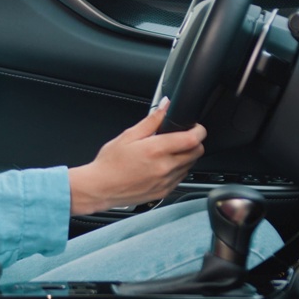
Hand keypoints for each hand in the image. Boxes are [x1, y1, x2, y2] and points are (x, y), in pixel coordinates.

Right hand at [67, 100, 205, 215]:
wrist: (100, 188)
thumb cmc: (110, 163)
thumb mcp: (128, 136)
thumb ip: (151, 120)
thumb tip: (165, 106)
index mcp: (156, 150)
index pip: (192, 139)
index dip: (198, 130)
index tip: (194, 127)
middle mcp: (164, 167)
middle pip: (197, 152)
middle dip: (194, 142)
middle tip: (182, 137)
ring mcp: (166, 182)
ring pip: (191, 165)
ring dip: (186, 156)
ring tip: (169, 151)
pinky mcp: (164, 192)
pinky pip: (181, 178)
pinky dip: (178, 169)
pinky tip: (163, 165)